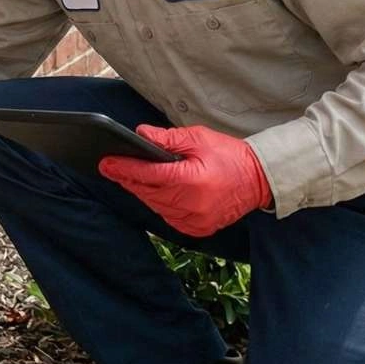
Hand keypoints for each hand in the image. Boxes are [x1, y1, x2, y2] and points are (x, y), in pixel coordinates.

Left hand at [99, 123, 270, 238]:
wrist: (259, 179)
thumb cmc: (229, 155)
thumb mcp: (198, 138)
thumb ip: (167, 139)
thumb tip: (140, 134)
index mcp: (191, 181)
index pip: (149, 176)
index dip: (124, 169)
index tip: (105, 163)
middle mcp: (192, 205)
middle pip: (148, 193)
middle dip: (128, 180)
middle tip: (109, 168)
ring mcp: (196, 221)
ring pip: (156, 207)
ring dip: (141, 192)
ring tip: (127, 177)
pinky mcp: (199, 229)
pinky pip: (169, 217)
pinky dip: (158, 205)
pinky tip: (151, 192)